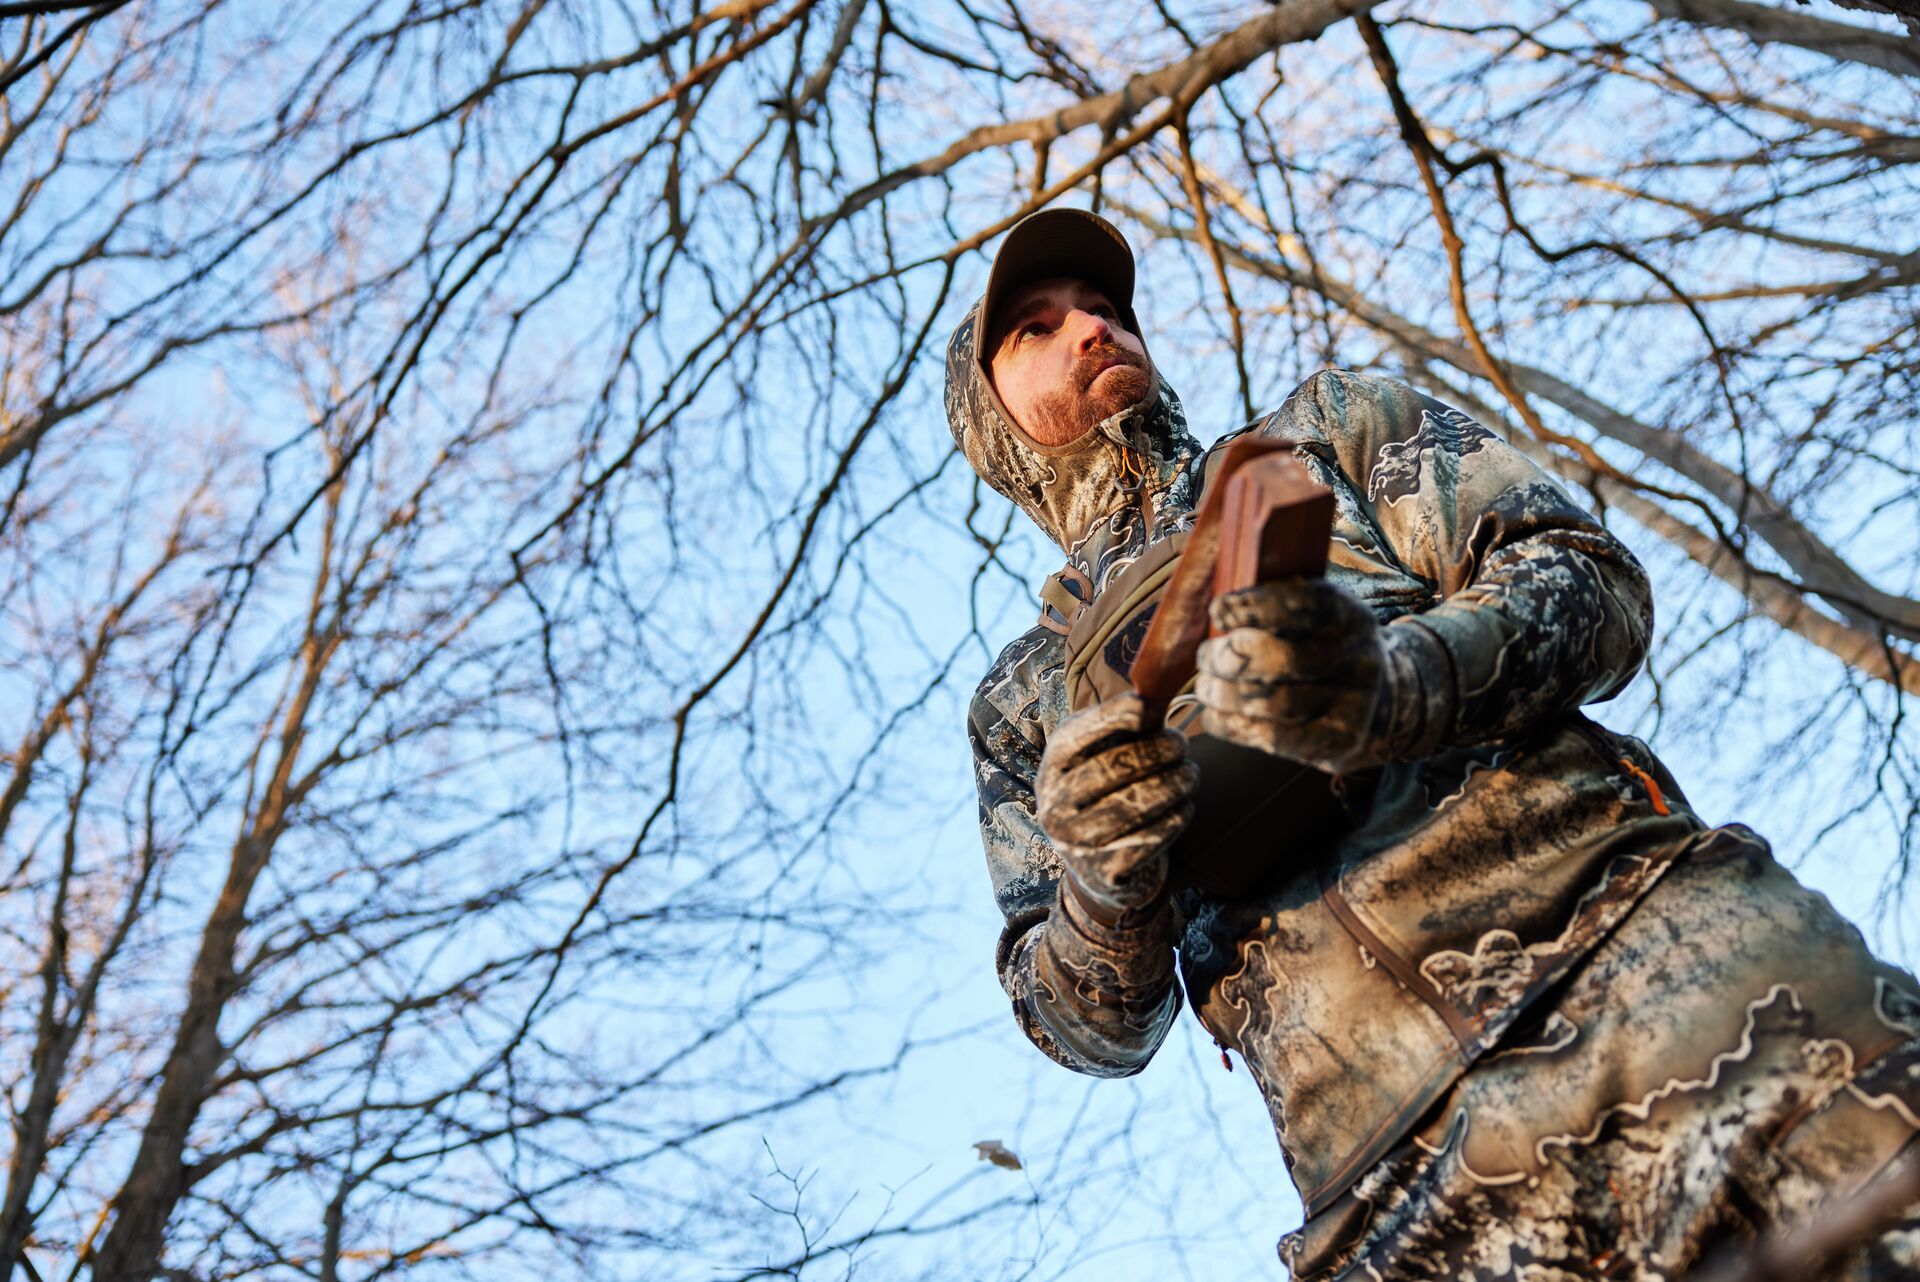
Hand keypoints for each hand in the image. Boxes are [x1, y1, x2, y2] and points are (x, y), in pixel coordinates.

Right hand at [1036, 693, 1198, 915]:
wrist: (1097, 870)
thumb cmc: (1103, 796)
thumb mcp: (1096, 758)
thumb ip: (1118, 729)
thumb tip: (1154, 693)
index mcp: (1052, 769)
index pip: (1076, 736)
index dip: (1111, 718)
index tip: (1146, 708)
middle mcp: (1055, 806)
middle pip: (1114, 768)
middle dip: (1157, 751)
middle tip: (1182, 743)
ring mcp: (1077, 843)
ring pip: (1138, 802)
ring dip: (1175, 783)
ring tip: (1190, 774)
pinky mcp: (1107, 871)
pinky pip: (1153, 836)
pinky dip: (1176, 817)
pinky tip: (1184, 806)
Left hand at [1197, 578, 1390, 772]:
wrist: (1382, 706)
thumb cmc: (1326, 653)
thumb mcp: (1320, 621)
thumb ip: (1279, 609)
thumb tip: (1216, 612)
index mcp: (1353, 619)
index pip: (1308, 606)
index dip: (1256, 606)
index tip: (1218, 610)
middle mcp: (1360, 662)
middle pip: (1286, 659)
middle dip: (1230, 656)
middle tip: (1206, 655)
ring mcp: (1353, 708)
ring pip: (1273, 703)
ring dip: (1223, 693)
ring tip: (1206, 685)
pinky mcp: (1336, 745)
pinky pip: (1271, 738)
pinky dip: (1230, 724)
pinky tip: (1216, 713)